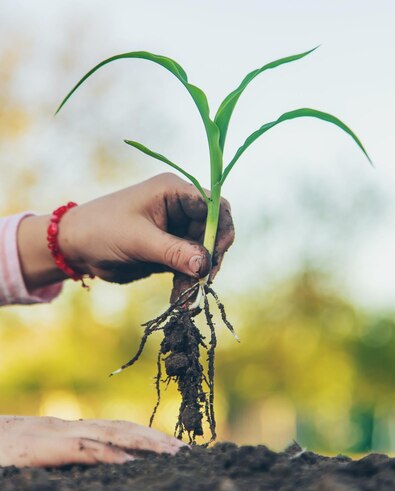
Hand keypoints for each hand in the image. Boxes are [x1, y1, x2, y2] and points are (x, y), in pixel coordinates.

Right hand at [0, 416, 186, 467]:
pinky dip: (112, 455)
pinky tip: (134, 463)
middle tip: (187, 451)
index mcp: (68, 431)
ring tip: (174, 455)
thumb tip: (95, 468)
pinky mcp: (46, 446)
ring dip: (146, 442)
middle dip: (157, 439)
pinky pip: (85, 449)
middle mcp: (69, 428)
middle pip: (123, 428)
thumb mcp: (34, 458)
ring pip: (112, 433)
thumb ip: (62, 459)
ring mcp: (58, 434)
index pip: (116, 429)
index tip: (172, 447)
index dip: (146, 435)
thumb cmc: (1, 452)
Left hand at [18, 173, 234, 294]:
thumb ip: (174, 251)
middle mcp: (179, 208)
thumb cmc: (102, 230)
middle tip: (202, 283)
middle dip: (209, 259)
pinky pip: (189, 266)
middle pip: (213, 232)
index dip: (221, 229)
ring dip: (198, 276)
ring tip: (185, 298)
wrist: (76, 248)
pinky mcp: (170, 250)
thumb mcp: (138, 240)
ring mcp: (176, 229)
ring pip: (203, 253)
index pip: (214, 206)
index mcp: (173, 192)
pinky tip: (180, 298)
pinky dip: (188, 282)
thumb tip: (207, 265)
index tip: (216, 256)